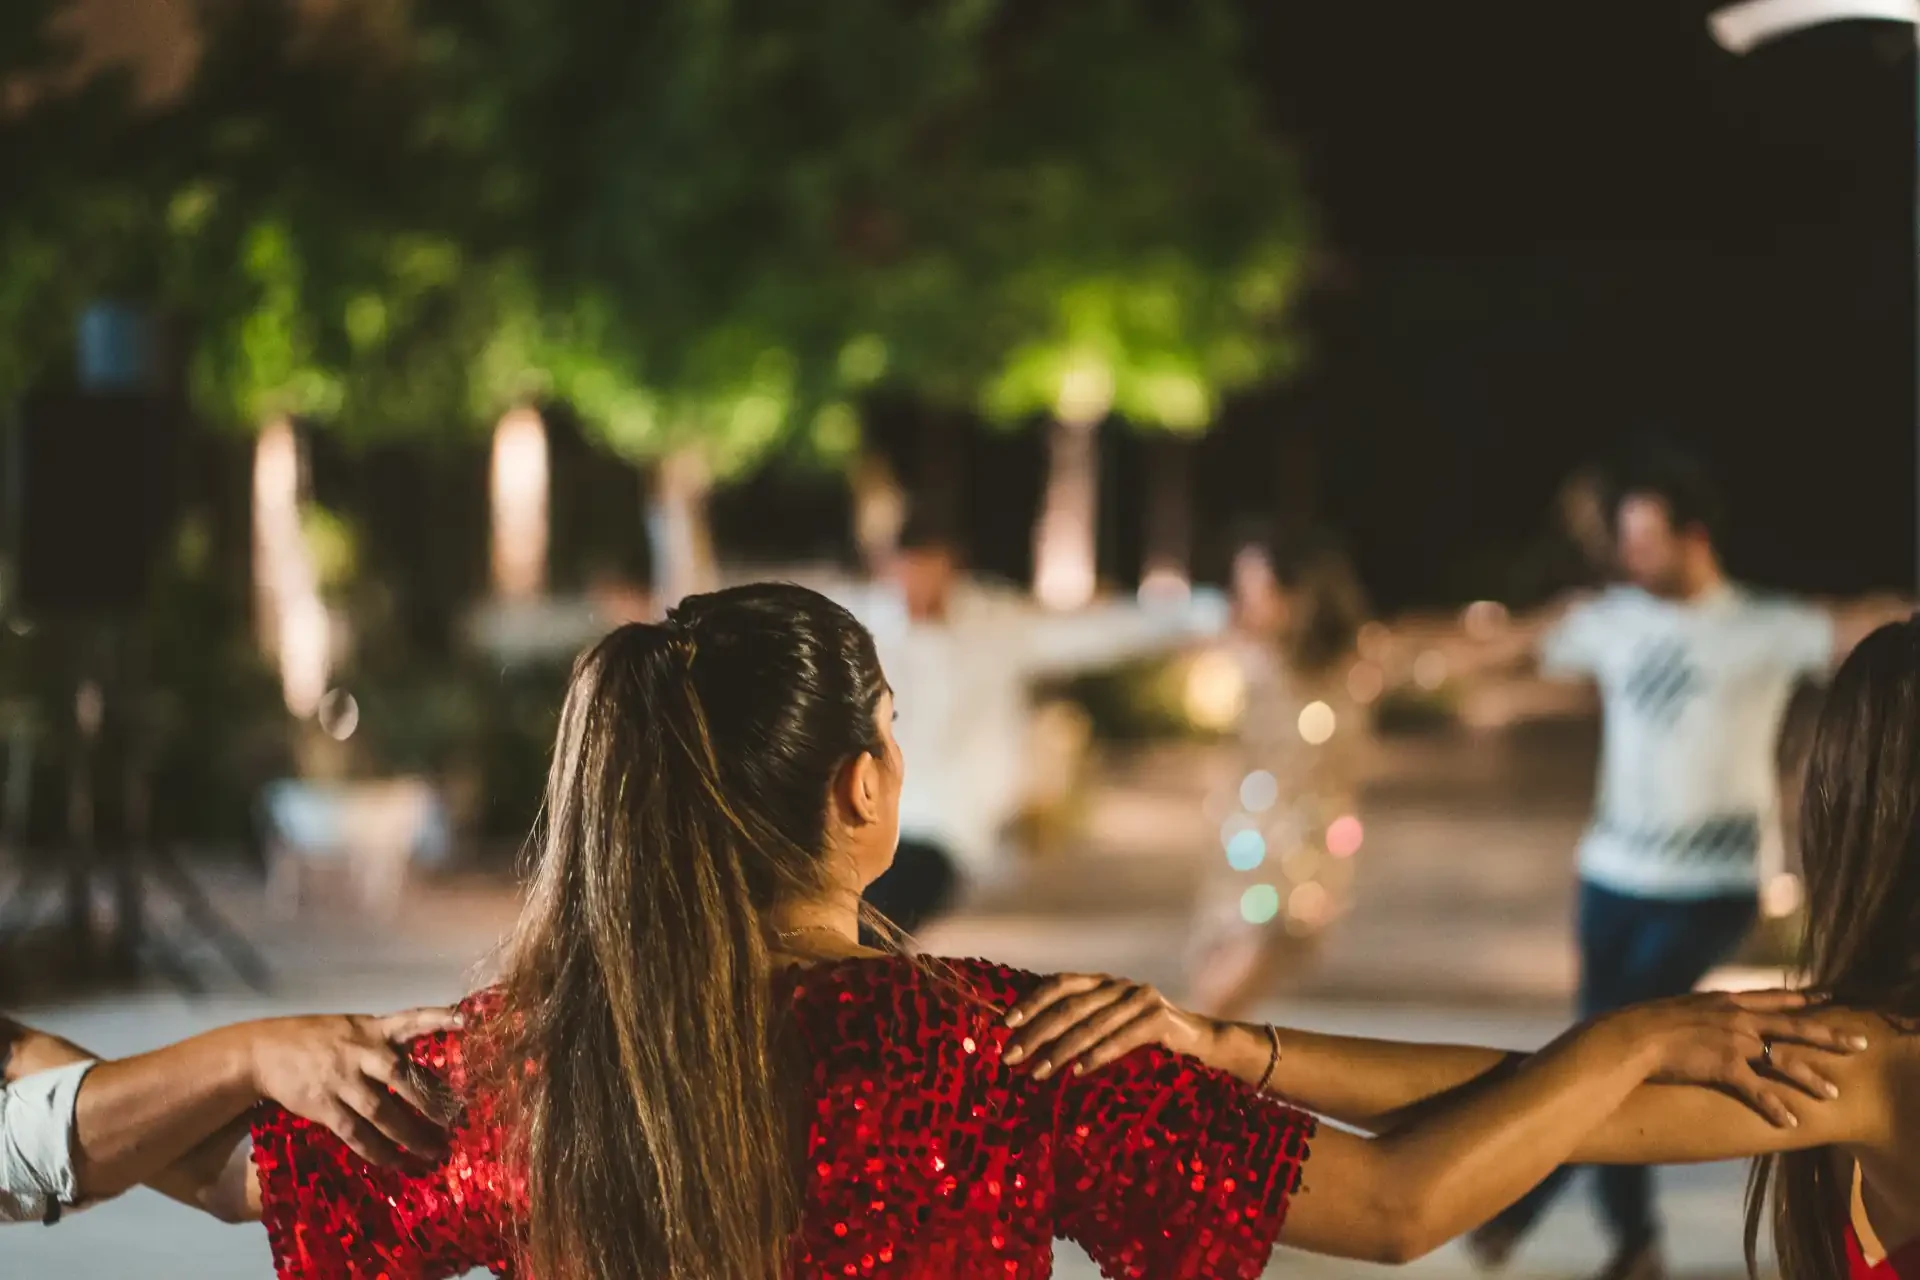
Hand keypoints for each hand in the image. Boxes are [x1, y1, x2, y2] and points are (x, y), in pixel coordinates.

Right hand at [246, 1007, 460, 1165]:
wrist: (262, 1052)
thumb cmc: (314, 1039)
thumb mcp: (351, 1028)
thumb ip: (383, 1042)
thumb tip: (420, 1070)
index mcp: (372, 1028)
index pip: (412, 1019)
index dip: (438, 1018)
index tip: (465, 1020)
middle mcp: (362, 1052)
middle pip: (404, 1077)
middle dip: (431, 1101)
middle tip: (456, 1120)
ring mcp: (343, 1080)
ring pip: (383, 1112)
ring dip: (410, 1135)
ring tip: (433, 1152)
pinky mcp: (324, 1106)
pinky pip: (356, 1133)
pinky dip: (378, 1151)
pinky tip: (395, 1163)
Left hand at [1002, 974, 1215, 1078]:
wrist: (1200, 1042)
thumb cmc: (1145, 1038)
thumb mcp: (1109, 1026)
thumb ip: (1079, 1024)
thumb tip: (1026, 1039)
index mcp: (1102, 982)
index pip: (1059, 983)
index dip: (1031, 1001)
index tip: (1005, 1023)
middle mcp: (1119, 984)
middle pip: (1070, 1006)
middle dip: (1036, 1032)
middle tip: (1011, 1057)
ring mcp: (1141, 998)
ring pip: (1091, 1024)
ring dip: (1060, 1051)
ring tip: (1037, 1072)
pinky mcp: (1160, 1018)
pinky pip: (1122, 1038)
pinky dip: (1097, 1054)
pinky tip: (1078, 1071)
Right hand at [1598, 990, 1865, 1127]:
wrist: (1627, 1036)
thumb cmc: (1641, 1024)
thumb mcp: (1676, 1007)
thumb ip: (1696, 1010)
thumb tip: (1697, 1014)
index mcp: (1724, 1000)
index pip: (1772, 997)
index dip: (1802, 999)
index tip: (1826, 997)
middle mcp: (1735, 1016)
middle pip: (1793, 1024)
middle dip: (1829, 1034)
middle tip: (1859, 1042)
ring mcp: (1732, 1040)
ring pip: (1784, 1059)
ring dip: (1811, 1078)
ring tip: (1833, 1093)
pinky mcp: (1723, 1066)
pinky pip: (1757, 1089)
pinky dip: (1775, 1107)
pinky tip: (1790, 1122)